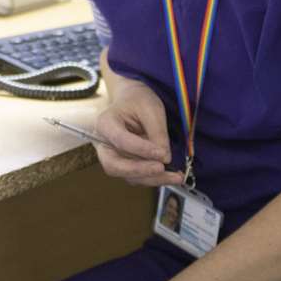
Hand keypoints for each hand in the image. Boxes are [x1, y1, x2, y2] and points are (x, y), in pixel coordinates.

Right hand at [95, 54, 182, 187]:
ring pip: (128, 176)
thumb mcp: (151, 108)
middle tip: (162, 169)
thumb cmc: (138, 101)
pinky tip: (172, 176)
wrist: (132, 101)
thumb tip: (165, 158)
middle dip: (140, 171)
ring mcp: (114, 157)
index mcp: (105, 123)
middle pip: (115, 166)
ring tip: (176, 176)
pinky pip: (138, 177)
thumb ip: (157, 132)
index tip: (163, 154)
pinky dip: (154, 178)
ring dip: (152, 179)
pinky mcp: (126, 165)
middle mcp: (105, 144)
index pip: (121, 140)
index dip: (141, 149)